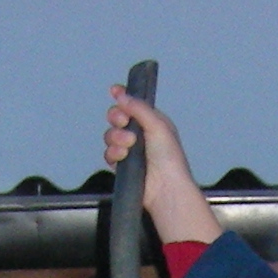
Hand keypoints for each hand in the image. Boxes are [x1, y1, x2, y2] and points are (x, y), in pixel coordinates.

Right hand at [105, 87, 222, 247]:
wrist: (165, 187)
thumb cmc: (169, 157)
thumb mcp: (158, 125)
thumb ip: (139, 108)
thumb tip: (121, 95)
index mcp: (152, 121)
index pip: (134, 104)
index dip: (122, 96)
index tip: (114, 91)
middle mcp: (140, 133)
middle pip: (117, 116)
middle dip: (116, 116)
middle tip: (123, 121)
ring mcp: (130, 150)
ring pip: (110, 135)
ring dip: (116, 137)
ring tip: (129, 145)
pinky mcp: (122, 165)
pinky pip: (109, 153)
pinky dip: (114, 153)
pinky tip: (122, 156)